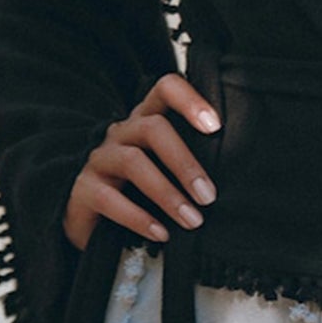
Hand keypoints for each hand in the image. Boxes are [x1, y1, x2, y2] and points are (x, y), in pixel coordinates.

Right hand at [63, 71, 220, 251]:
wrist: (95, 225)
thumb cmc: (144, 192)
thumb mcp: (170, 171)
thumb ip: (193, 164)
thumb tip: (239, 178)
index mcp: (146, 119)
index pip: (165, 88)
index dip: (189, 100)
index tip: (216, 126)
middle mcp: (121, 132)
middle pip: (153, 128)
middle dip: (185, 163)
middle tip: (208, 196)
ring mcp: (99, 158)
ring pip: (133, 162)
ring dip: (167, 194)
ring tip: (191, 220)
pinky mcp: (82, 189)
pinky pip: (109, 199)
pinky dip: (139, 218)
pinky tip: (161, 234)